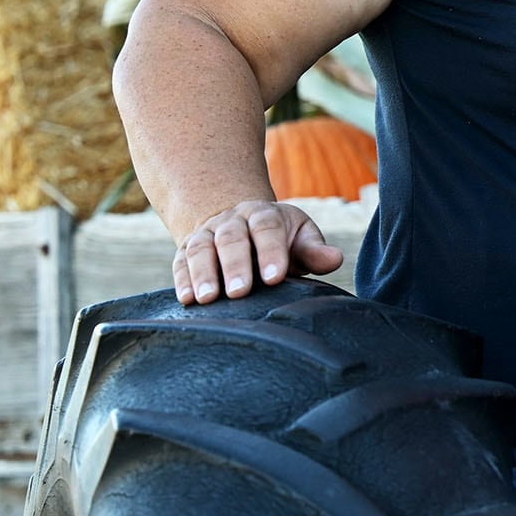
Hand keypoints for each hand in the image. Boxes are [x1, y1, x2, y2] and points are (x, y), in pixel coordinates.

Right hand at [173, 199, 345, 304]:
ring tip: (208, 299)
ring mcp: (206, 234)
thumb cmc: (279, 240)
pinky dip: (182, 280)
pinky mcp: (185, 251)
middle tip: (240, 292)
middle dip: (236, 265)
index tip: (275, 277)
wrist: (240, 225)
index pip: (267, 228)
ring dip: (203, 274)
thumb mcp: (300, 238)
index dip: (271, 251)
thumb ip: (314, 250)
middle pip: (232, 239)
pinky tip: (187, 300)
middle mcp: (232, 221)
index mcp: (264, 215)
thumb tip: (335, 259)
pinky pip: (180, 262)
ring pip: (201, 249)